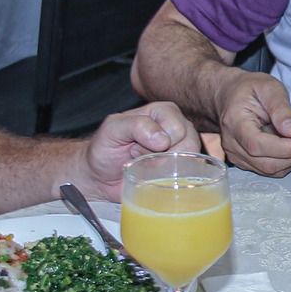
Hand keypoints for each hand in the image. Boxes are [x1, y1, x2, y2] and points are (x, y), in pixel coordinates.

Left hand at [78, 102, 196, 197]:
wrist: (101, 175)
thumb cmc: (105, 148)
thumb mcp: (112, 130)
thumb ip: (135, 125)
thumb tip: (163, 140)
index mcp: (164, 111)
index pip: (176, 128)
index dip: (155, 142)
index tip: (135, 145)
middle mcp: (178, 127)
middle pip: (188, 145)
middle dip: (160, 157)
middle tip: (139, 156)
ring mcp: (182, 149)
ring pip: (189, 162)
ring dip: (163, 169)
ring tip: (145, 165)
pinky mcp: (182, 169)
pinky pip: (188, 177)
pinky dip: (169, 180)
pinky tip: (153, 177)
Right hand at [214, 72, 290, 176]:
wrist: (230, 94)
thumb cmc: (249, 88)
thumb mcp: (269, 87)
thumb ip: (281, 108)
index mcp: (234, 122)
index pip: (256, 144)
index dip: (282, 149)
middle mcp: (231, 143)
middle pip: (264, 162)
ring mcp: (236, 154)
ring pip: (269, 168)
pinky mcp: (245, 160)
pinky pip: (269, 167)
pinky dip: (286, 159)